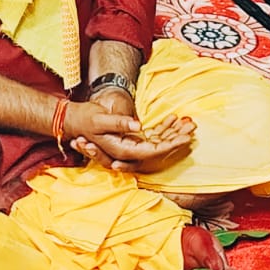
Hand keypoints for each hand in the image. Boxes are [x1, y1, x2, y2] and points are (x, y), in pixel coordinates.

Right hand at [67, 103, 195, 172]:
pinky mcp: (132, 140)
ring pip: (157, 142)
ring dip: (173, 132)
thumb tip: (138, 126)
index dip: (170, 144)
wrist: (76, 121)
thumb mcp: (100, 119)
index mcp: (122, 149)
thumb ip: (119, 123)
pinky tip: (174, 118)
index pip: (152, 151)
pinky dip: (164, 128)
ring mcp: (131, 147)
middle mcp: (128, 152)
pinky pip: (152, 136)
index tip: (185, 137)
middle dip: (176, 138)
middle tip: (192, 128)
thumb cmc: (86, 119)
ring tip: (188, 122)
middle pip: (158, 149)